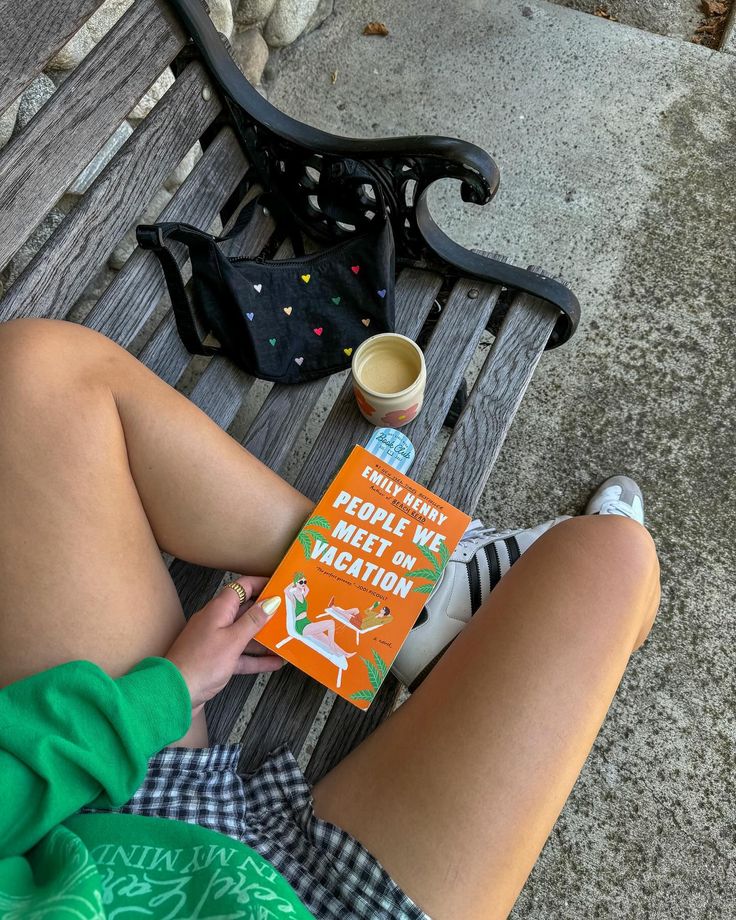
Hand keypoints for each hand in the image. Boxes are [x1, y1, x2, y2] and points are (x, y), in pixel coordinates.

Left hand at [165, 576, 282, 717]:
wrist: (174, 694)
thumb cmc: (202, 663)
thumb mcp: (233, 640)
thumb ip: (253, 620)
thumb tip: (271, 601)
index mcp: (218, 609)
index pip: (242, 587)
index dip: (261, 584)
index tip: (281, 586)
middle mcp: (217, 621)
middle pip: (246, 611)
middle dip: (267, 613)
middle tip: (290, 614)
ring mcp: (216, 641)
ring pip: (245, 635)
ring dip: (265, 638)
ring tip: (288, 639)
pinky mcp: (217, 660)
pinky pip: (241, 655)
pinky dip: (256, 658)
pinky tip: (276, 663)